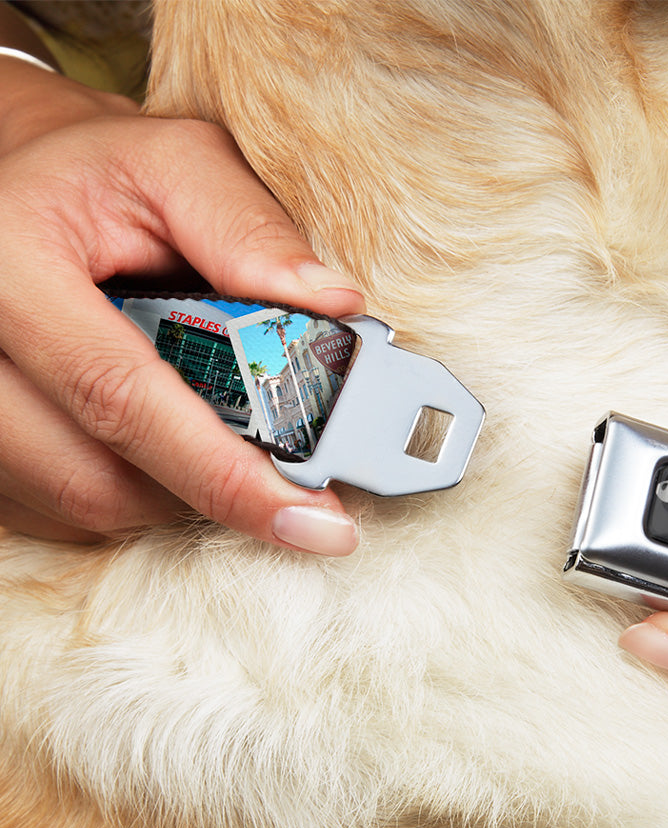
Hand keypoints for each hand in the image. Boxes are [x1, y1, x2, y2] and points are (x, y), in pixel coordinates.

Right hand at [0, 59, 364, 552]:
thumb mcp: (175, 165)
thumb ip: (248, 228)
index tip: (315, 522)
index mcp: (10, 266)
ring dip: (174, 492)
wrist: (16, 187)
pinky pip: (60, 509)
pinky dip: (133, 492)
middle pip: (96, 478)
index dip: (224, 474)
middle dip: (210, 492)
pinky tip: (165, 444)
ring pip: (82, 504)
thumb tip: (334, 305)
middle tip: (291, 484)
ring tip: (222, 440)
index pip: (121, 397)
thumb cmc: (100, 175)